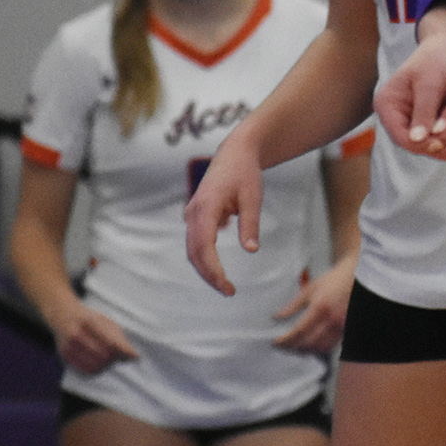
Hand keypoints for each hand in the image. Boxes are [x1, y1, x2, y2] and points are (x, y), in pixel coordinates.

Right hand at [48, 301, 138, 374]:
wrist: (62, 314)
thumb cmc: (90, 319)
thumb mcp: (106, 323)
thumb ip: (120, 340)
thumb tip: (135, 357)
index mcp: (89, 321)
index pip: (111, 342)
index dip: (124, 352)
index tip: (135, 356)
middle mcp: (76, 333)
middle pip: (104, 356)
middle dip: (115, 359)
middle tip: (119, 355)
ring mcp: (68, 345)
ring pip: (95, 366)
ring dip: (106, 366)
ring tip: (109, 359)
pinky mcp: (63, 355)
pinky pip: (85, 371)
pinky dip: (96, 370)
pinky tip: (100, 364)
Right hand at [183, 127, 264, 296]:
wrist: (235, 153)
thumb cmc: (245, 173)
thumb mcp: (253, 198)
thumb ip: (250, 224)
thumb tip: (251, 250)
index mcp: (206, 206)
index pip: (204, 246)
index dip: (213, 269)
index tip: (227, 286)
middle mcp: (193, 212)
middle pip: (194, 252)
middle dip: (209, 275)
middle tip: (229, 291)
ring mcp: (192, 214)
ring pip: (193, 249)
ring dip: (206, 269)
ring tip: (225, 285)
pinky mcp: (196, 216)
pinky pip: (196, 242)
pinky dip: (205, 258)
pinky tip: (219, 270)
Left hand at [273, 254, 356, 353]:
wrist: (354, 278)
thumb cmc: (332, 281)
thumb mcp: (310, 288)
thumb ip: (293, 304)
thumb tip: (278, 316)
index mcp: (320, 307)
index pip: (299, 331)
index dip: (286, 340)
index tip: (277, 342)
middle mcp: (331, 320)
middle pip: (309, 343)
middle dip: (294, 347)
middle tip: (284, 346)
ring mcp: (340, 326)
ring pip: (321, 347)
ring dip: (307, 350)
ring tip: (296, 346)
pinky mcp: (346, 329)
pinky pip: (331, 345)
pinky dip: (319, 348)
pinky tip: (312, 344)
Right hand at [375, 7, 445, 155]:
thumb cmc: (437, 58)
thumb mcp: (430, 83)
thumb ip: (423, 111)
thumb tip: (416, 140)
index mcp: (387, 105)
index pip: (400, 135)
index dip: (420, 144)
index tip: (442, 144)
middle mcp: (396, 117)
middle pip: (414, 145)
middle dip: (438, 148)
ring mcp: (412, 121)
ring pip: (428, 145)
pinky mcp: (428, 124)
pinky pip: (440, 139)